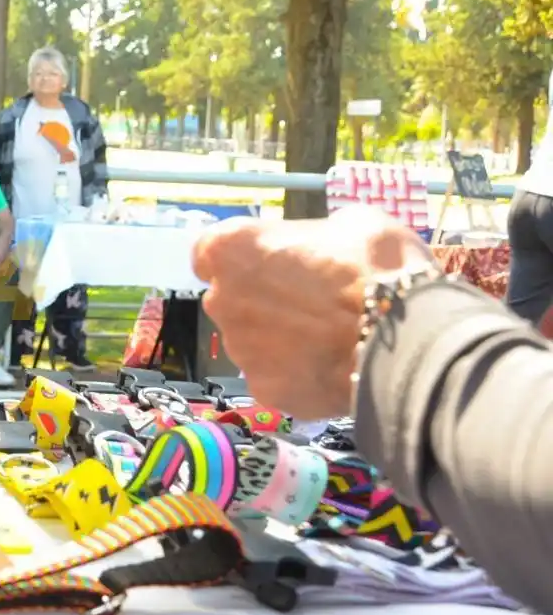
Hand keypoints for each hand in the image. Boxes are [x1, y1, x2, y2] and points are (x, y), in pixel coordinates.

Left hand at [191, 206, 433, 418]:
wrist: (407, 338)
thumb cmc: (376, 265)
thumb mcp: (348, 223)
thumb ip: (311, 238)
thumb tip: (316, 248)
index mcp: (230, 249)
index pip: (209, 254)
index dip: (238, 259)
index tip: (265, 262)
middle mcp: (222, 301)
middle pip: (230, 300)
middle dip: (259, 300)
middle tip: (308, 301)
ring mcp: (240, 350)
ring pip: (252, 341)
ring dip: (278, 338)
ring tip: (327, 337)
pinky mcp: (265, 391)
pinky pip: (276, 377)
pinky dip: (296, 374)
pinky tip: (332, 367)